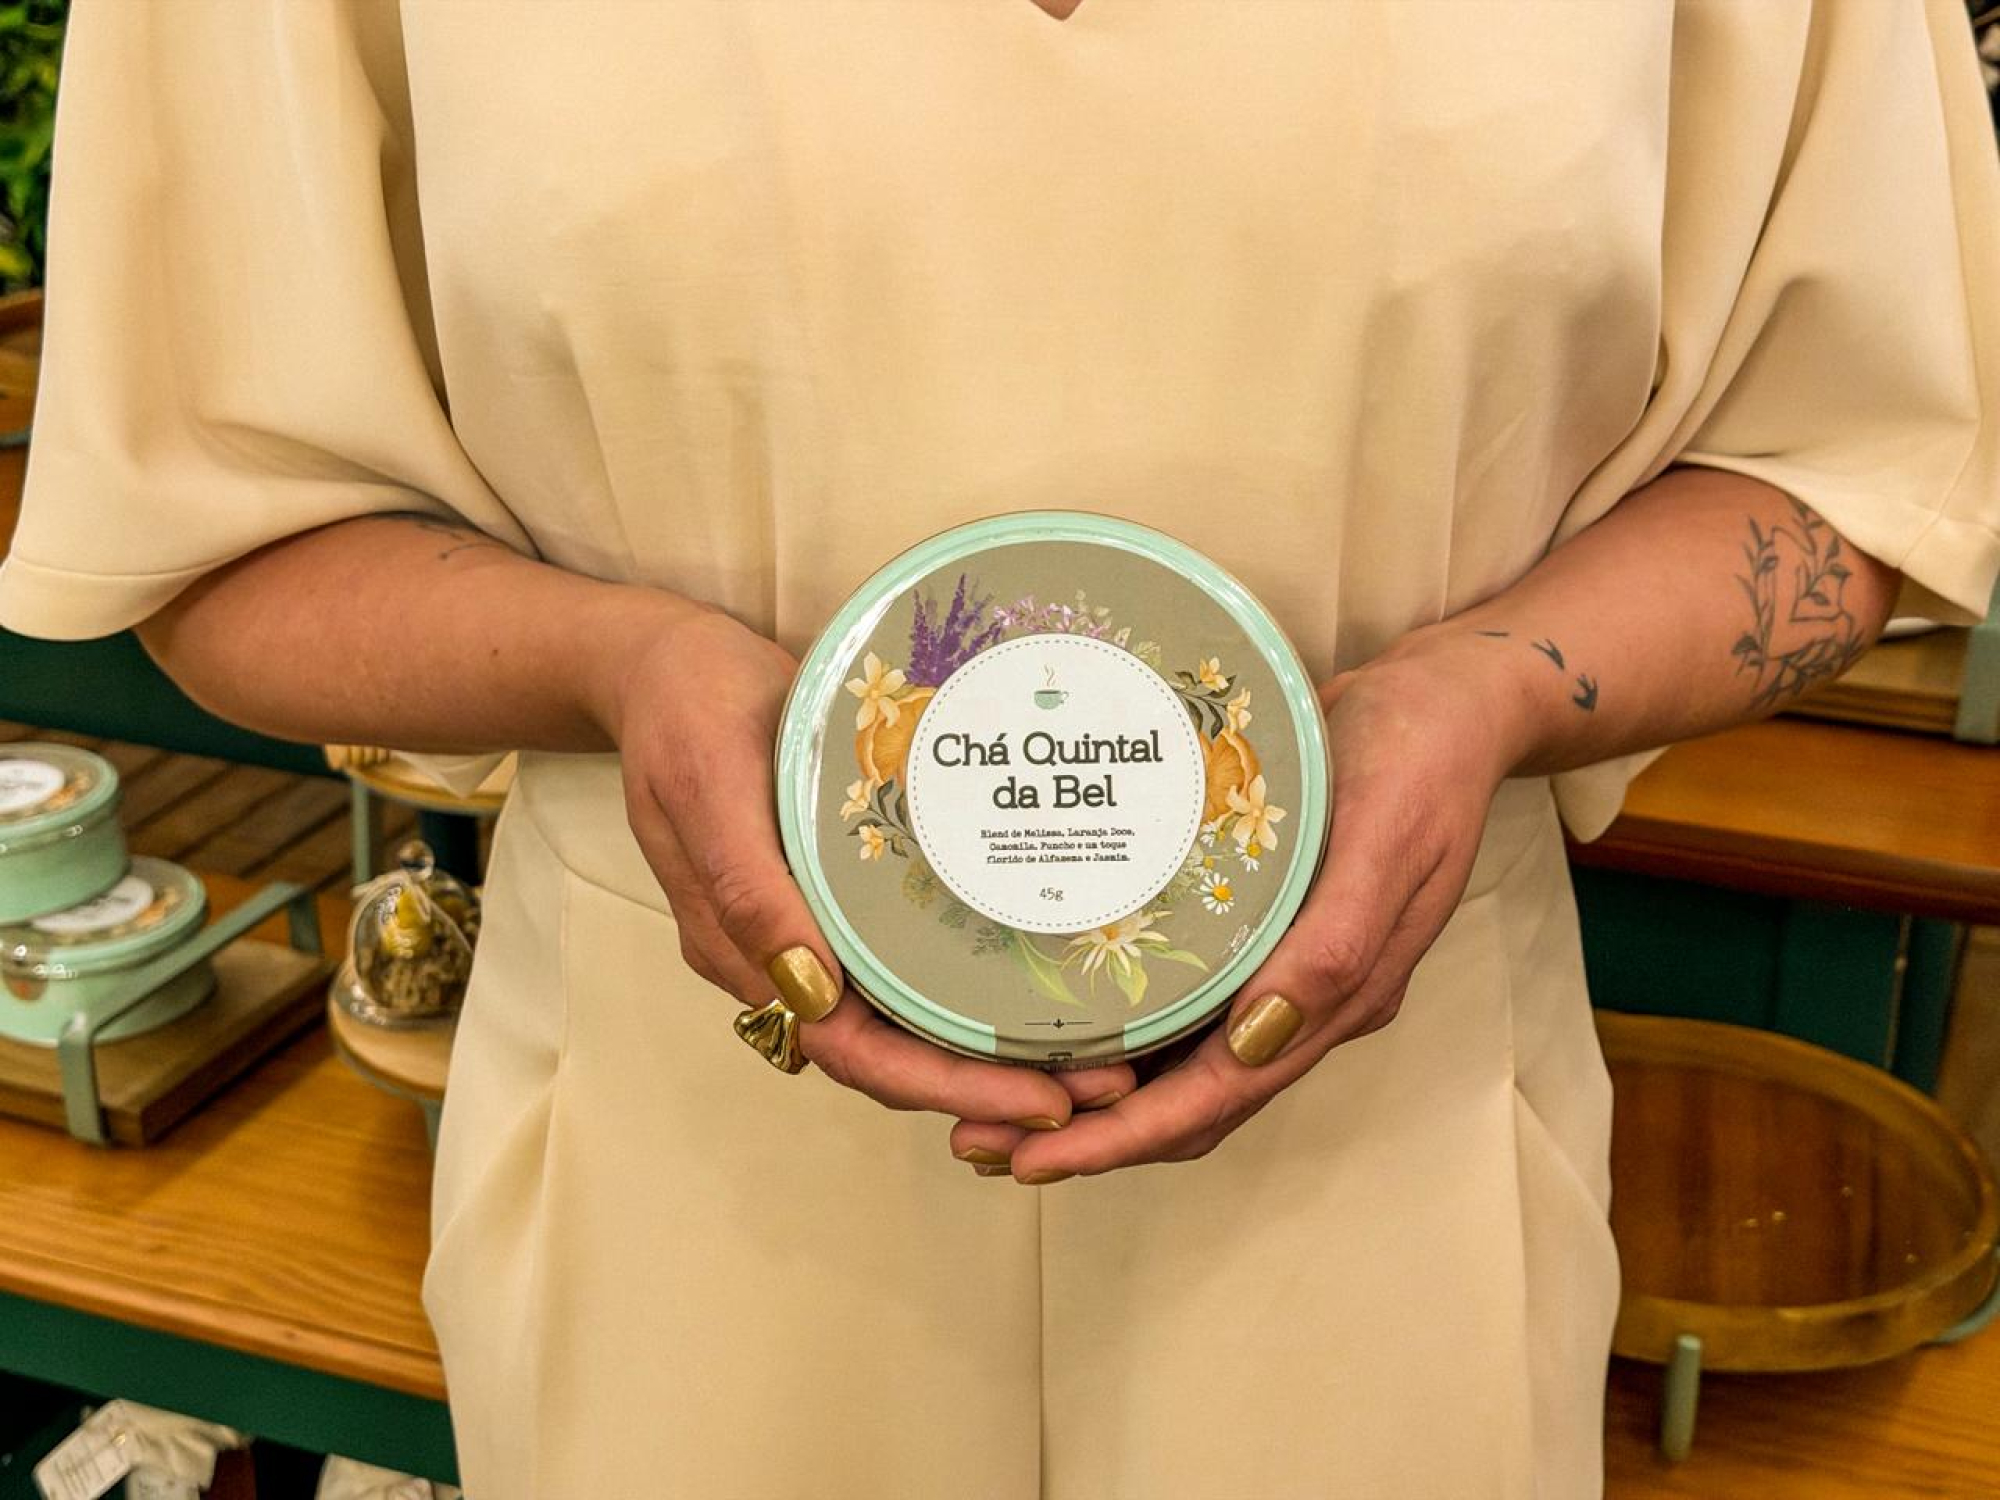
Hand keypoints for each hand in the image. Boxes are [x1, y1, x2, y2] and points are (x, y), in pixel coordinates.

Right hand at [607, 598, 1133, 1124]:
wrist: (666, 660)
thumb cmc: (684, 709)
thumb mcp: (707, 781)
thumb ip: (747, 887)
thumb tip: (810, 993)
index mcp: (743, 948)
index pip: (854, 1051)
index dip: (946, 1087)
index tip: (1041, 1103)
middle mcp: (782, 956)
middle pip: (893, 1052)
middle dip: (994, 1083)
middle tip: (1105, 1083)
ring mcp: (812, 925)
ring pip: (907, 1018)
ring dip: (994, 1047)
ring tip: (1093, 1053)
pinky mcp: (839, 892)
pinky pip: (910, 961)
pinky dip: (972, 987)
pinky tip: (1041, 980)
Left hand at [945, 631, 1530, 1180]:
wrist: (1450, 700)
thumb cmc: (1419, 756)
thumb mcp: (1386, 835)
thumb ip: (1334, 944)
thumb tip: (1257, 1040)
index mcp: (1342, 994)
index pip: (1220, 1096)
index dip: (1124, 1138)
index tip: (1035, 1159)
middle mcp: (1307, 999)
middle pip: (1191, 1100)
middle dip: (1091, 1133)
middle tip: (986, 1142)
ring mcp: (1286, 967)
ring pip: (1183, 1062)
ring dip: (1099, 1093)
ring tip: (1000, 1097)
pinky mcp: (1266, 928)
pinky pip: (1187, 1002)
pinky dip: (1124, 1028)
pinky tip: (1060, 1014)